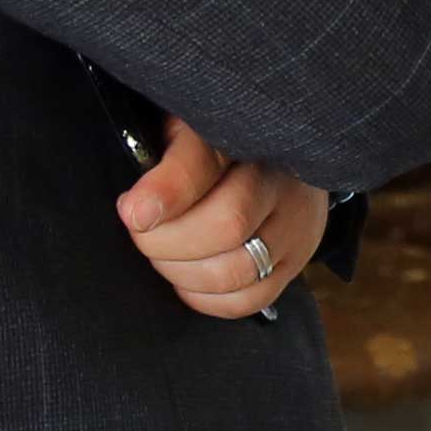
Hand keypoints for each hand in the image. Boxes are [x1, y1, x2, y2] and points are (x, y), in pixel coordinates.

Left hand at [114, 122, 331, 323]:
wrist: (278, 161)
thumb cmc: (213, 148)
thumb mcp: (182, 132)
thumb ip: (158, 160)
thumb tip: (135, 211)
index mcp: (241, 134)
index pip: (206, 162)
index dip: (168, 192)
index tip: (134, 213)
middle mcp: (278, 178)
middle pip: (227, 225)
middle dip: (167, 243)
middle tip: (144, 236)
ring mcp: (295, 224)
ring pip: (236, 270)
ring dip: (184, 274)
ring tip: (166, 256)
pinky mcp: (296, 262)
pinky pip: (249, 299)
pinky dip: (207, 298)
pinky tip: (191, 278)